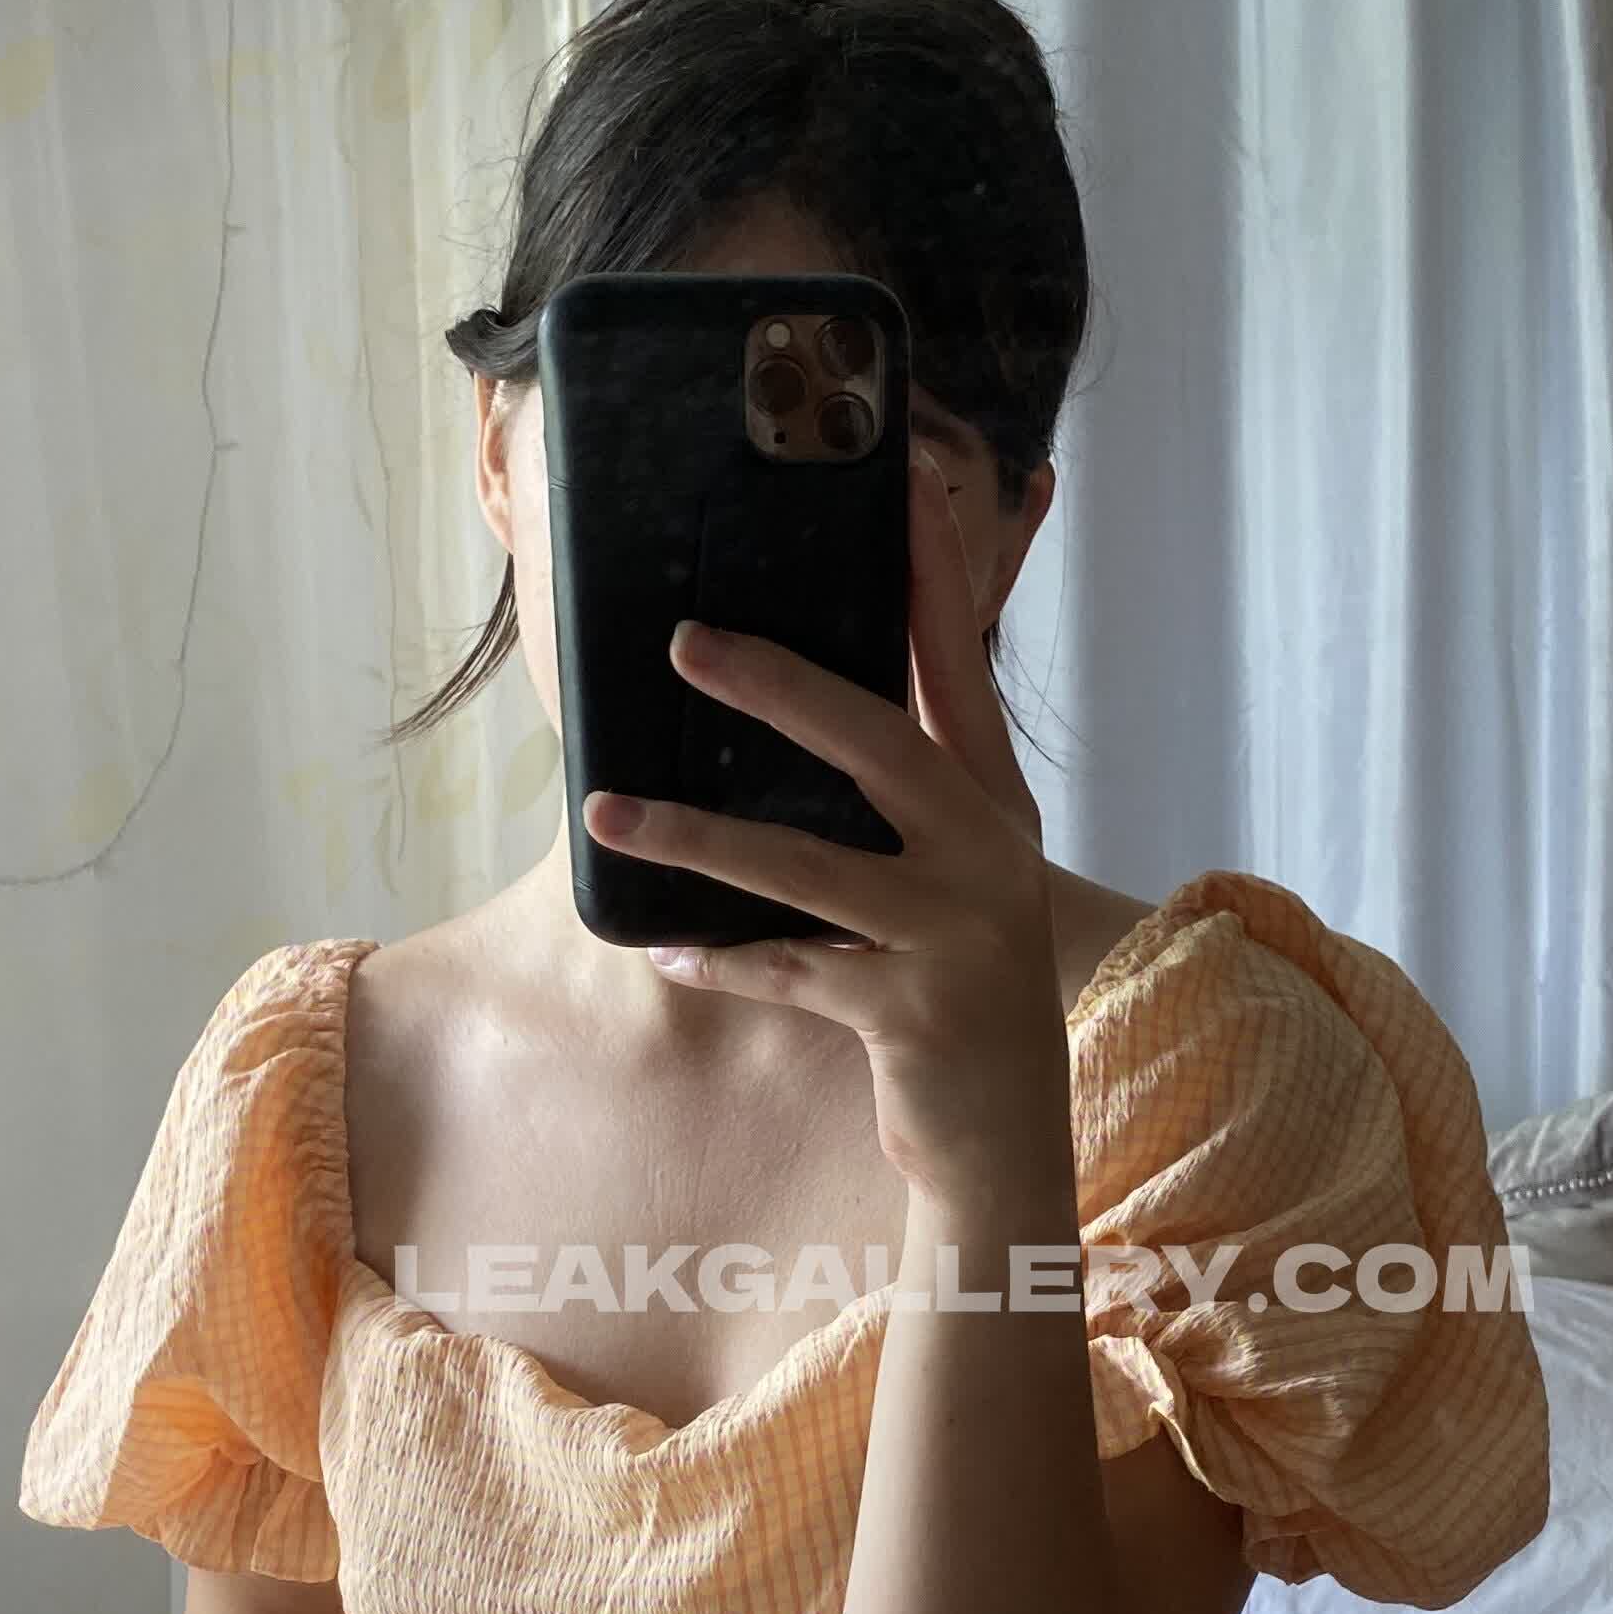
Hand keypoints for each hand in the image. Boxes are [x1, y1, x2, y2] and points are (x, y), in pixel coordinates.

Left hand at [580, 446, 1070, 1200]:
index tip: (898, 478)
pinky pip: (794, 973)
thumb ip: (898, 795)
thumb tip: (786, 702)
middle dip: (778, 688)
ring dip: (697, 839)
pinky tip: (662, 950)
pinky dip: (723, 962)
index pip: (958, 663)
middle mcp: (987, 854)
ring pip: (809, 869)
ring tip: (605, 813)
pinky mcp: (917, 1014)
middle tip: (682, 640)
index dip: (932, 572)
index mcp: (994, 800)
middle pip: (879, 745)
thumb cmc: (955, 983)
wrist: (1007, 1135)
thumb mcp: (949, 877)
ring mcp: (958, 935)